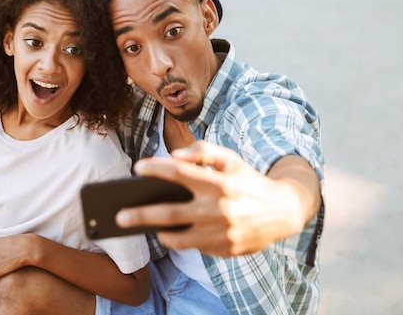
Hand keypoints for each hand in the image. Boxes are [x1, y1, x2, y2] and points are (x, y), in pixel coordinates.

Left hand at [116, 141, 318, 256]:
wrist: (283, 211)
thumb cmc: (248, 181)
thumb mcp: (231, 160)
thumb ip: (204, 152)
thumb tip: (174, 156)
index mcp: (218, 183)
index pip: (179, 173)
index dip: (156, 169)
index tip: (137, 168)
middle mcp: (219, 209)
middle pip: (170, 213)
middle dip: (141, 215)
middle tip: (119, 216)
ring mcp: (222, 233)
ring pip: (179, 238)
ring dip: (159, 233)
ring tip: (146, 227)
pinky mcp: (226, 250)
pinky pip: (195, 247)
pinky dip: (181, 240)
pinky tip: (171, 234)